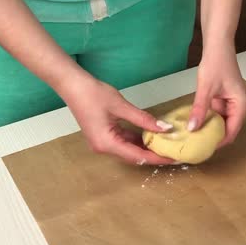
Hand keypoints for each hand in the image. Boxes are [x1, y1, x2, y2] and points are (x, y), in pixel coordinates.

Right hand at [59, 76, 173, 164]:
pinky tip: (150, 135)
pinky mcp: (103, 135)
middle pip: (133, 156)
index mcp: (107, 144)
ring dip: (145, 146)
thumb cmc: (93, 94)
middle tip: (172, 151)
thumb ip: (144, 119)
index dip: (156, 158)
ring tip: (165, 144)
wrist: (72, 85)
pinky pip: (123, 141)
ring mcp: (102, 142)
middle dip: (153, 154)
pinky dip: (136, 139)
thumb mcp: (122, 107)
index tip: (172, 158)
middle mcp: (103, 147)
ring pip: (128, 149)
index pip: (137, 156)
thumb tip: (164, 128)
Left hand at [189, 41, 245, 146]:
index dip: (218, 143)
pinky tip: (195, 121)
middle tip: (196, 144)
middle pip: (227, 129)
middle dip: (212, 137)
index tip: (203, 149)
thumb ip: (200, 109)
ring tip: (193, 136)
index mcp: (241, 106)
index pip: (231, 133)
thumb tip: (192, 128)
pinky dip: (207, 118)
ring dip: (209, 127)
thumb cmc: (216, 63)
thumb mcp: (206, 89)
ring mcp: (232, 103)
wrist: (218, 45)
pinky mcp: (224, 99)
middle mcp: (239, 107)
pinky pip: (217, 114)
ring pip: (221, 122)